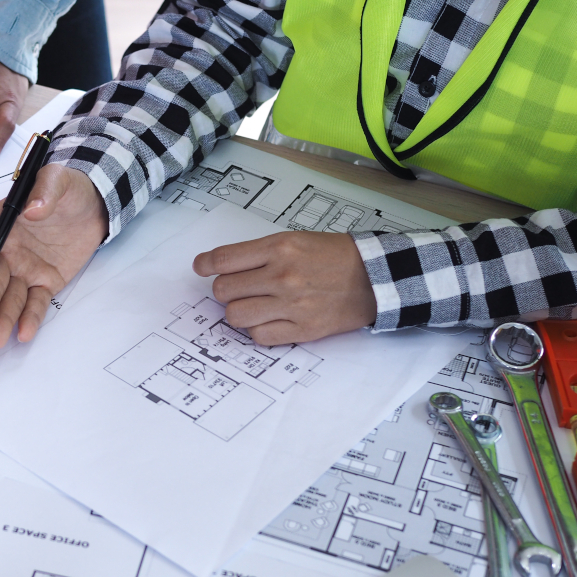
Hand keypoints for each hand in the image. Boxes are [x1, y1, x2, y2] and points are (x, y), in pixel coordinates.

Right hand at [0, 164, 106, 346]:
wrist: (95, 204)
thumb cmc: (69, 189)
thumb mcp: (57, 178)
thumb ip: (45, 191)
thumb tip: (33, 209)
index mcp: (1, 223)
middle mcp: (8, 250)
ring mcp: (25, 268)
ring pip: (9, 297)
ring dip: (1, 317)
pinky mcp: (45, 281)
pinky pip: (35, 302)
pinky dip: (29, 318)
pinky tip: (24, 333)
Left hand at [193, 232, 376, 344]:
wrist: (376, 277)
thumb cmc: (336, 257)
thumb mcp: (295, 240)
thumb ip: (259, 253)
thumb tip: (220, 266)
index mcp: (279, 249)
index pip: (223, 260)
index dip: (205, 264)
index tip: (201, 267)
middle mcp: (282, 276)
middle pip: (223, 290)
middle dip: (225, 290)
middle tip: (238, 288)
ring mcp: (292, 305)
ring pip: (235, 316)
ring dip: (238, 312)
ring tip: (253, 305)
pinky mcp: (302, 329)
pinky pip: (259, 336)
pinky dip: (258, 330)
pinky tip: (269, 319)